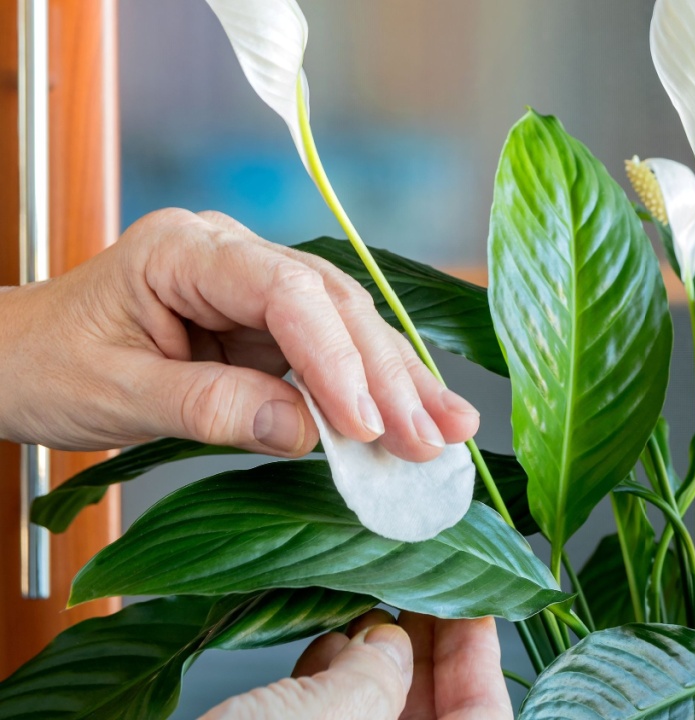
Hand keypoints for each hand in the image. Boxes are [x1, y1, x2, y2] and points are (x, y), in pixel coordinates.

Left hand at [0, 208, 478, 459]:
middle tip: (430, 435)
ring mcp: (255, 292)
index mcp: (186, 250)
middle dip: (387, 375)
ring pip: (347, 329)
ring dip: (398, 383)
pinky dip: (371, 396)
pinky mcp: (267, 330)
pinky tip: (413, 423)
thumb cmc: (44, 365)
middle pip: (332, 307)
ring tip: (446, 431)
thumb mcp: (115, 393)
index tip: (366, 422)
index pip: (285, 292)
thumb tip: (305, 432)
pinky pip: (331, 358)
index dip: (334, 358)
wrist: (13, 363)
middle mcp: (233, 258)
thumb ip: (209, 406)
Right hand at [200, 611, 513, 719]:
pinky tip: (317, 651)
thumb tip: (388, 642)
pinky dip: (327, 692)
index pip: (482, 718)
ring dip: (373, 664)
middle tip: (414, 583)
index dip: (479, 656)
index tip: (476, 595)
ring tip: (362, 608)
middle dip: (422, 650)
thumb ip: (374, 679)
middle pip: (431, 718)